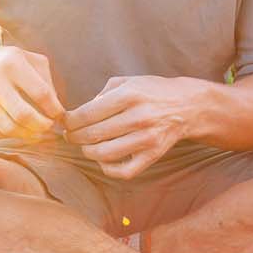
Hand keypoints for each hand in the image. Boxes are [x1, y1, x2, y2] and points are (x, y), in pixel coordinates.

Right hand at [0, 44, 64, 141]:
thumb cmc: (6, 61)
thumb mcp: (28, 59)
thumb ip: (46, 80)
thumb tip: (56, 107)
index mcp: (12, 62)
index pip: (41, 93)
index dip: (54, 109)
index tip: (59, 115)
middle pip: (24, 115)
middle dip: (42, 126)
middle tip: (49, 126)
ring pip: (9, 128)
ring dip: (28, 135)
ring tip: (37, 132)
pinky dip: (12, 135)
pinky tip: (20, 130)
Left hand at [63, 75, 198, 179]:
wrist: (188, 106)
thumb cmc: (153, 92)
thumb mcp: (128, 81)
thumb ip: (101, 94)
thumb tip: (80, 113)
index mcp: (129, 95)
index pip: (87, 113)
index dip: (70, 121)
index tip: (65, 123)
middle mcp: (138, 117)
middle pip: (92, 134)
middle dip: (74, 137)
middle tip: (70, 136)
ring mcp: (146, 139)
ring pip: (104, 154)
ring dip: (88, 152)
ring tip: (85, 146)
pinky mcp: (153, 155)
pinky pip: (124, 171)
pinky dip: (108, 169)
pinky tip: (104, 160)